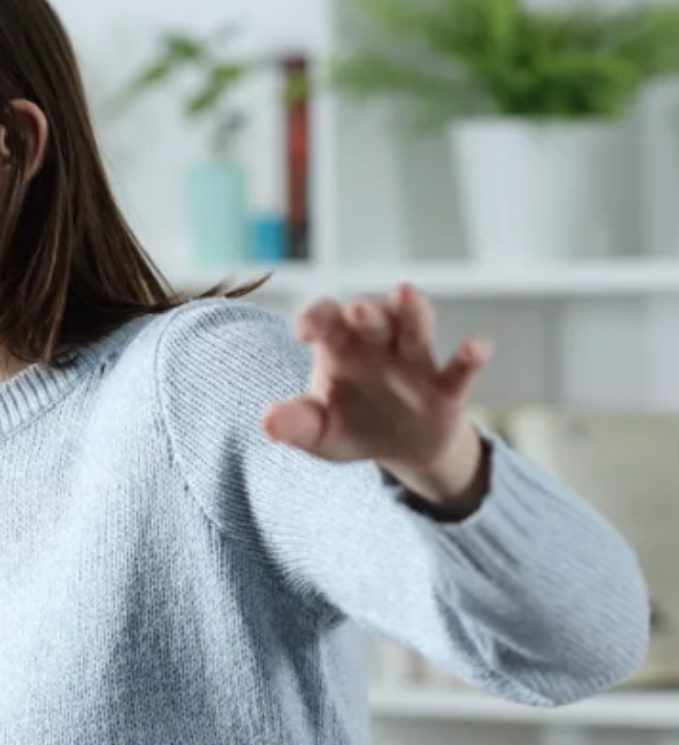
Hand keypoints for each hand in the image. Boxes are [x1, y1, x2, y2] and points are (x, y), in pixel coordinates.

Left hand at [263, 284, 492, 509]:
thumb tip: (266, 423)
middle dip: (365, 313)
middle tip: (357, 312)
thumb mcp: (319, 432)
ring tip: (406, 294)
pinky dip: (470, 357)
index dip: (314, 318)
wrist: (401, 451)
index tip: (302, 332)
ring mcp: (414, 362)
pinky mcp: (446, 388)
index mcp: (340, 347)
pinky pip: (460, 369)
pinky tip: (478, 346)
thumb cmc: (353, 428)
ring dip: (412, 311)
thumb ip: (296, 424)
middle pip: (372, 317)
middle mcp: (377, 345)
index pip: (324, 319)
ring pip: (415, 327)